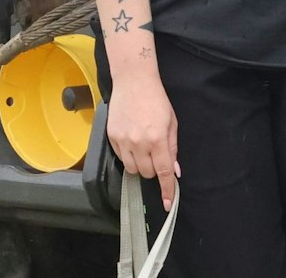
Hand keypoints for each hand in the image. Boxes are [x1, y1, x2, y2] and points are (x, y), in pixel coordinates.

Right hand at [107, 73, 179, 204]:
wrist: (134, 82)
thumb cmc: (157, 100)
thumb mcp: (172, 123)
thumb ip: (172, 148)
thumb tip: (174, 171)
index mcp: (157, 139)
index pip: (163, 172)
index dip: (166, 190)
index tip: (167, 203)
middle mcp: (139, 143)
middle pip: (146, 173)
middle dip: (154, 169)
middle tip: (156, 154)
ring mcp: (123, 141)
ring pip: (132, 169)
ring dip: (140, 165)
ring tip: (144, 148)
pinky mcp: (111, 137)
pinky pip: (120, 158)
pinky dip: (128, 155)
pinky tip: (132, 140)